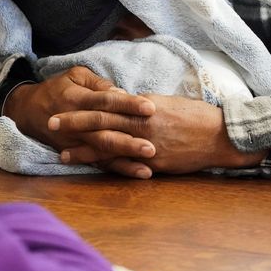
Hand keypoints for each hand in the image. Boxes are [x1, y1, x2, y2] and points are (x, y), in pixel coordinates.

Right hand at [3, 66, 157, 176]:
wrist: (27, 111)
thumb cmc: (58, 89)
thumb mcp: (75, 76)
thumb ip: (99, 84)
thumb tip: (121, 93)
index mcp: (76, 99)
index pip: (105, 101)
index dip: (127, 105)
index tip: (150, 108)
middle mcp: (75, 124)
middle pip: (104, 132)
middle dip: (128, 141)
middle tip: (152, 146)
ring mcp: (75, 142)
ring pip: (102, 152)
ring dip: (126, 160)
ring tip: (149, 166)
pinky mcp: (77, 154)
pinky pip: (100, 164)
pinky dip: (120, 169)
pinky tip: (140, 173)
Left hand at [49, 94, 268, 175]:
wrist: (220, 136)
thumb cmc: (193, 115)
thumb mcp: (164, 102)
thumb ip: (138, 104)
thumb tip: (119, 101)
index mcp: (142, 106)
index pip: (105, 105)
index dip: (82, 107)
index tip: (62, 105)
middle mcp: (141, 125)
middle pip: (100, 123)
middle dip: (74, 125)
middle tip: (50, 123)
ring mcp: (146, 146)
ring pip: (108, 146)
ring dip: (83, 151)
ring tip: (62, 153)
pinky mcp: (153, 164)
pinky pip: (125, 165)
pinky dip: (106, 166)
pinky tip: (92, 169)